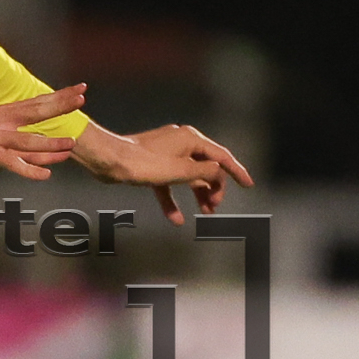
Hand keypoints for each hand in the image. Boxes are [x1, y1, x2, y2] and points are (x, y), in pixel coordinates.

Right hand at [0, 85, 86, 183]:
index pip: (35, 103)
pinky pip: (11, 163)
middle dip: (61, 105)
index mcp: (0, 114)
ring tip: (70, 146)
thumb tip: (45, 153)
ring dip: (50, 144)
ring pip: (27, 140)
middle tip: (82, 98)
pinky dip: (29, 169)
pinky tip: (44, 175)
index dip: (59, 96)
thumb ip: (18, 146)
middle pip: (35, 112)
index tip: (79, 90)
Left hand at [72, 122, 253, 223]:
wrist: (110, 161)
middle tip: (214, 208)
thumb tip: (220, 173)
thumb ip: (205, 172)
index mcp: (191, 139)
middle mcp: (181, 142)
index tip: (249, 185)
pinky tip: (177, 219)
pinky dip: (174, 200)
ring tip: (204, 212)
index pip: (222, 156)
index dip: (237, 172)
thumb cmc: (144, 164)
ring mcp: (167, 153)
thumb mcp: (181, 171)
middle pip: (206, 167)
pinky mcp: (153, 165)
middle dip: (214, 188)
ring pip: (190, 176)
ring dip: (198, 194)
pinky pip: (170, 184)